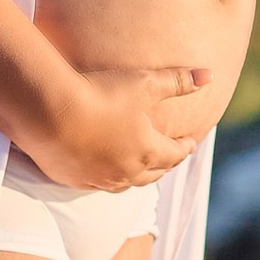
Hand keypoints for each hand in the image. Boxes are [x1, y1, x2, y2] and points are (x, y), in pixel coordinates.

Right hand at [18, 61, 209, 191]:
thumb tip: (209, 76)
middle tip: (169, 157)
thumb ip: (177, 81)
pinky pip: (96, 183)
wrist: (49, 111)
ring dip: (136, 175)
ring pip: (125, 183)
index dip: (185, 147)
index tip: (190, 143)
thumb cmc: (101, 95)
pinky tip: (102, 169)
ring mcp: (98, 178)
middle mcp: (127, 171)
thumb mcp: (144, 83)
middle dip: (164, 164)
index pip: (175, 153)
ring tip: (138, 167)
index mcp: (148, 150)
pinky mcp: (72, 179)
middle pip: (153, 172)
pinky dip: (105, 177)